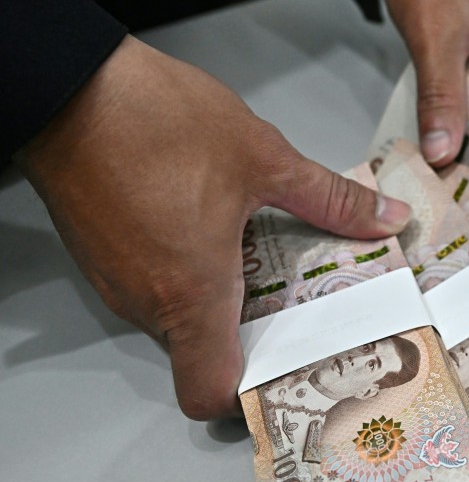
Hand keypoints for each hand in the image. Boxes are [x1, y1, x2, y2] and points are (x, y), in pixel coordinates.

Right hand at [15, 36, 410, 419]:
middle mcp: (147, 300)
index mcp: (190, 293)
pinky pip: (154, 287)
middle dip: (253, 339)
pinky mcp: (102, 253)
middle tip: (302, 309)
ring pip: (179, 319)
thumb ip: (331, 199)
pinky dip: (189, 275)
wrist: (68, 82)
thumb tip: (387, 220)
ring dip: (222, 303)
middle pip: (202, 355)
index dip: (246, 398)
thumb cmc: (158, 122)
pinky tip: (221, 235)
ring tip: (271, 266)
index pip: (208, 392)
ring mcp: (117, 279)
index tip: (288, 375)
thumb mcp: (264, 158)